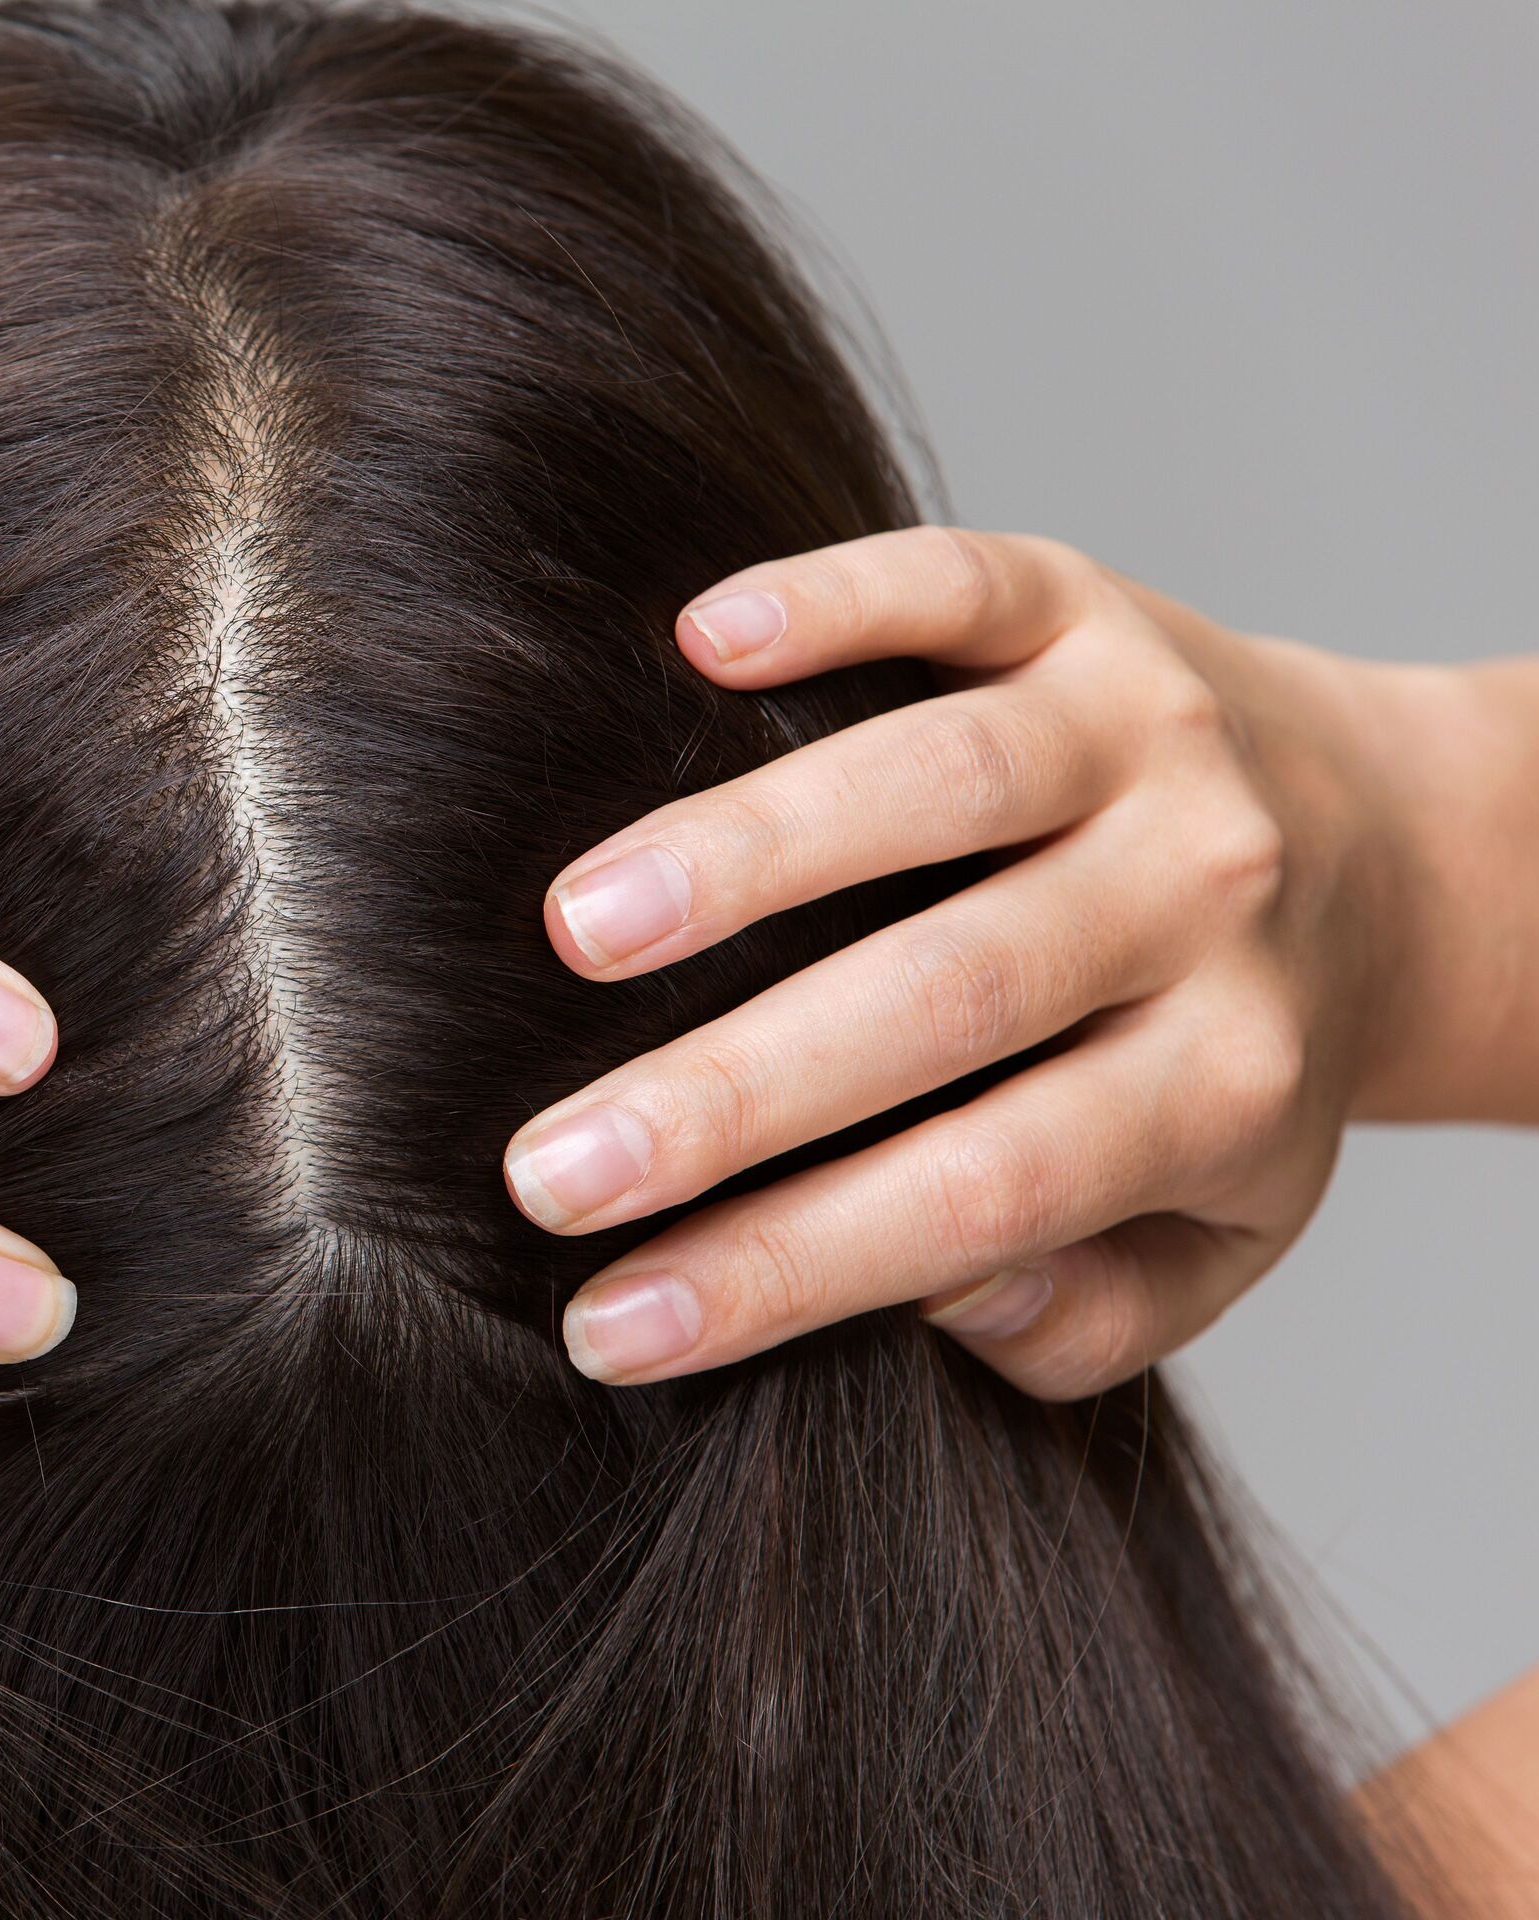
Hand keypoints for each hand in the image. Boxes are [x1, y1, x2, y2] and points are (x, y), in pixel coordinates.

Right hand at [501, 528, 1452, 1398]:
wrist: (1387, 843)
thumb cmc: (1232, 1063)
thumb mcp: (1220, 1235)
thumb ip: (1089, 1315)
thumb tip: (940, 1295)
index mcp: (1225, 1079)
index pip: (988, 1193)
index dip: (789, 1268)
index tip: (611, 1328)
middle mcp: (1201, 896)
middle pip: (952, 1000)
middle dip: (732, 1096)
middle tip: (547, 1172)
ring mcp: (1145, 731)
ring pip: (945, 785)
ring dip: (749, 855)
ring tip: (575, 932)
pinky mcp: (1085, 603)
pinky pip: (962, 588)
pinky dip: (834, 600)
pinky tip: (696, 639)